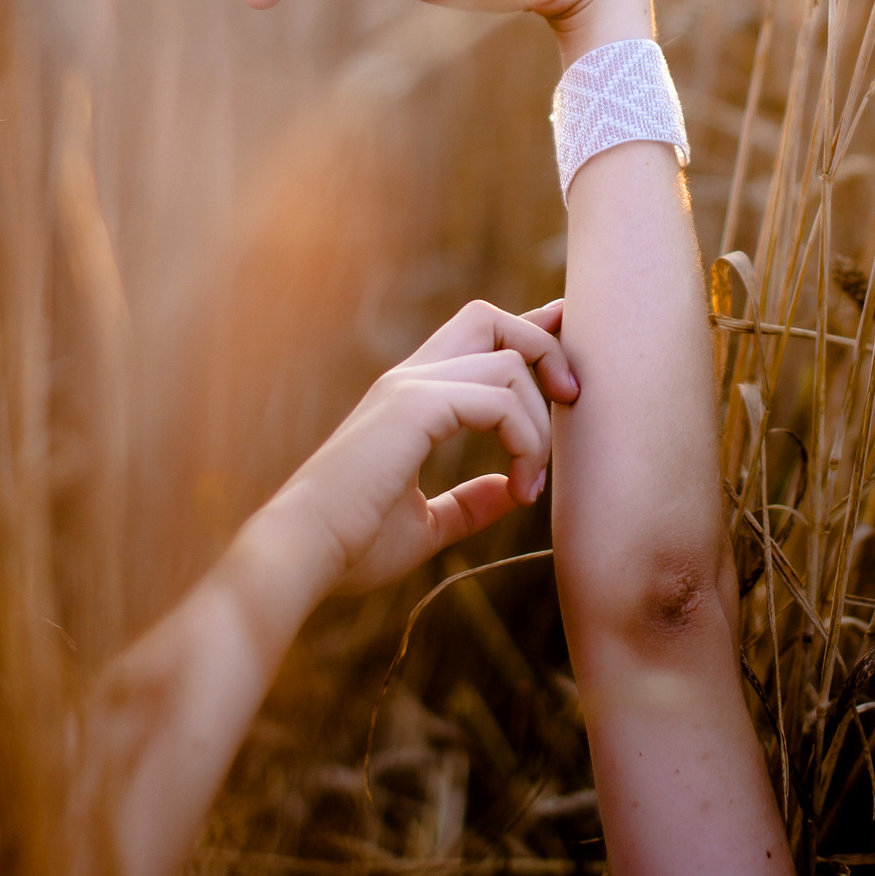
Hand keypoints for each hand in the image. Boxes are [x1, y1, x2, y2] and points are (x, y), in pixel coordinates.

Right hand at [255, 299, 578, 595]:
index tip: (566, 326)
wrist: (302, 557)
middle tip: (572, 403)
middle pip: (492, 319)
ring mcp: (409, 387)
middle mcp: (408, 379)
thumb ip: (468, 505)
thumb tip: (511, 491)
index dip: (528, 326)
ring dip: (537, 423)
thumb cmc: (350, 547)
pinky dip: (524, 439)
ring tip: (531, 485)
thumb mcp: (424, 527)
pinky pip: (497, 398)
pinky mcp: (414, 406)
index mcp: (408, 398)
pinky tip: (521, 487)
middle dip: (544, 347)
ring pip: (508, 362)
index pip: (476, 335)